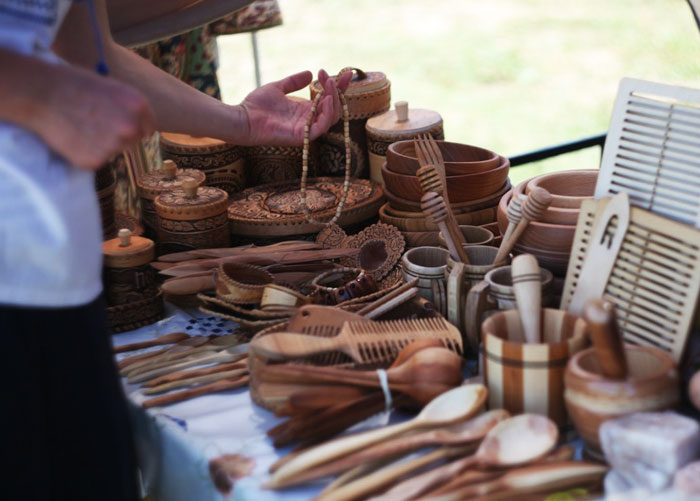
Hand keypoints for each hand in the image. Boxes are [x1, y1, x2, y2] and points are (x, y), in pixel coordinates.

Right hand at [37, 63, 154, 169]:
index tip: (121, 125)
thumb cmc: (72, 84)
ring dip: (102, 144)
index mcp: (138, 105)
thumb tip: (137, 124)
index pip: (148, 128)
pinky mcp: (96, 160)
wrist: (40, 93)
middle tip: (94, 124)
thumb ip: (128, 107)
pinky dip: (86, 152)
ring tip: (80, 126)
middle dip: (119, 136)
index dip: (134, 126)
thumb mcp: (110, 87)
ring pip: (115, 151)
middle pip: (134, 141)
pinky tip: (72, 137)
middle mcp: (131, 127)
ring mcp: (114, 145)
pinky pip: (97, 159)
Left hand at [236, 69, 352, 146]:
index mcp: (305, 111)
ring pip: (331, 118)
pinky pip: (321, 128)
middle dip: (337, 91)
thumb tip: (309, 73)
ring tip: (329, 84)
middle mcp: (308, 121)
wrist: (242, 118)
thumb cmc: (255, 106)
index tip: (345, 72)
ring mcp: (306, 130)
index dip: (339, 87)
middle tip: (330, 76)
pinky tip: (327, 99)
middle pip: (334, 109)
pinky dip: (327, 114)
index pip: (328, 100)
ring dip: (334, 100)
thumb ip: (293, 82)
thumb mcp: (277, 88)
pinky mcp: (301, 137)